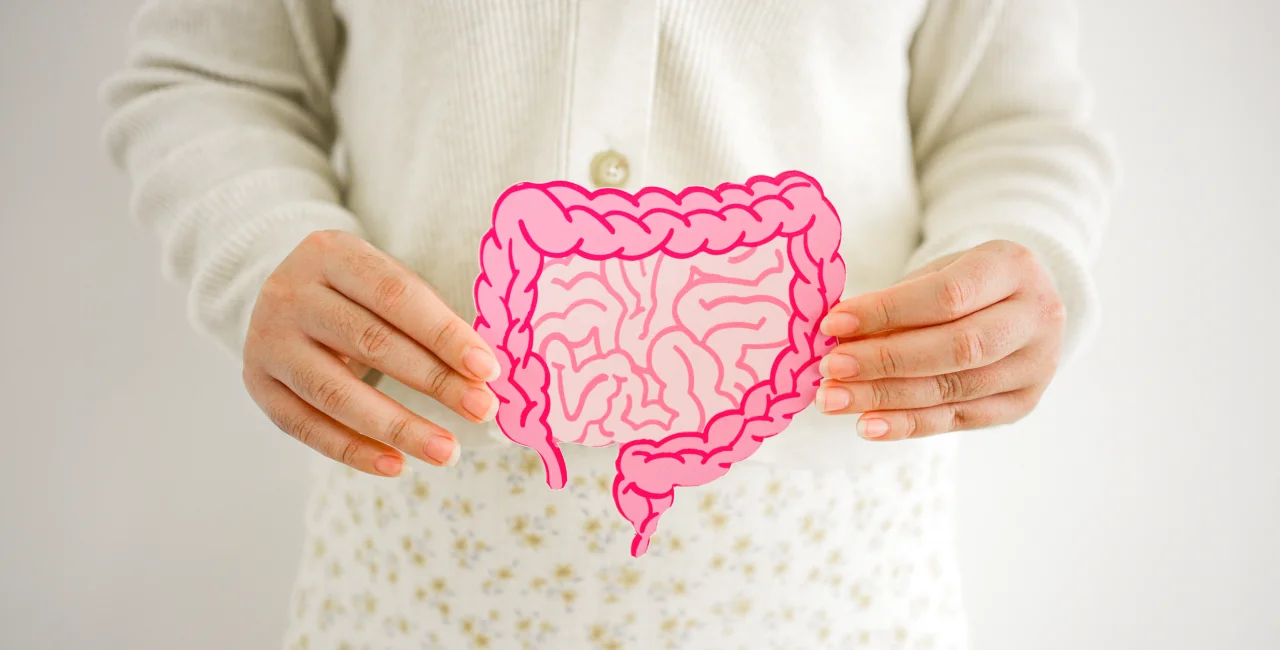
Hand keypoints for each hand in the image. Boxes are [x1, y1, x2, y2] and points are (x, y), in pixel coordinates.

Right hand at [241, 230, 500, 475]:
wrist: (283, 294)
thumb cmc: (357, 293)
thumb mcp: (386, 282)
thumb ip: (429, 319)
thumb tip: (483, 375)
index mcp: (331, 253)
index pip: (396, 296)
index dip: (444, 335)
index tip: (487, 370)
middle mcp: (290, 293)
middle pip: (370, 343)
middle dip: (433, 381)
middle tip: (480, 411)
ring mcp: (267, 340)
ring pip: (336, 393)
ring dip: (398, 428)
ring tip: (446, 451)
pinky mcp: (258, 384)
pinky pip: (307, 427)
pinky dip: (354, 450)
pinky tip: (397, 465)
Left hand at [815, 240, 1065, 439]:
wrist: (1019, 305)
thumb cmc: (964, 284)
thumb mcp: (935, 274)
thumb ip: (895, 303)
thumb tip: (836, 336)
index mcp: (1013, 267)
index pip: (946, 295)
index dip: (886, 311)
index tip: (834, 323)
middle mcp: (1036, 317)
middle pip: (956, 348)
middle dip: (885, 360)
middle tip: (831, 368)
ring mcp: (1035, 365)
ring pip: (954, 389)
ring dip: (886, 398)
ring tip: (834, 399)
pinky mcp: (1022, 403)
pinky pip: (958, 419)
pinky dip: (907, 424)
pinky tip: (867, 424)